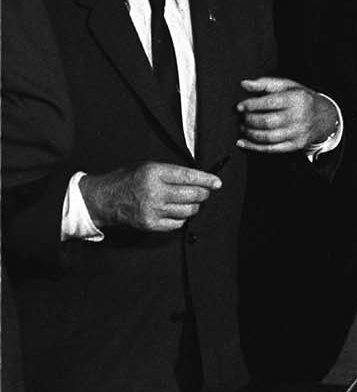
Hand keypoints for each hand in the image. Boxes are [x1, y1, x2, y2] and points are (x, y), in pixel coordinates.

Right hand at [78, 163, 221, 232]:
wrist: (103, 199)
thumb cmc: (128, 180)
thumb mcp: (148, 166)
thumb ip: (172, 172)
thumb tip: (200, 178)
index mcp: (154, 173)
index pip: (188, 176)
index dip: (206, 180)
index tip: (217, 182)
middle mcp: (154, 192)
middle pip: (192, 195)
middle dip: (203, 194)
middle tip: (204, 192)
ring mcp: (152, 210)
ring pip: (188, 210)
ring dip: (194, 206)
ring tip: (190, 201)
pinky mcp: (150, 224)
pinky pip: (177, 223)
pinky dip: (182, 218)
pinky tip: (177, 212)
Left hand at [236, 77, 338, 152]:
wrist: (324, 116)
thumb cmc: (301, 99)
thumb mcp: (288, 86)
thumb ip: (265, 83)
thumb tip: (244, 84)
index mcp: (297, 99)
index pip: (269, 103)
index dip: (251, 105)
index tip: (240, 106)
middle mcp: (299, 117)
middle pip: (266, 122)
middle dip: (249, 120)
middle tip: (242, 117)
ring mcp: (298, 133)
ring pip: (267, 137)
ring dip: (249, 133)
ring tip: (244, 127)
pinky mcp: (295, 145)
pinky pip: (270, 149)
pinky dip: (253, 146)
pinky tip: (243, 142)